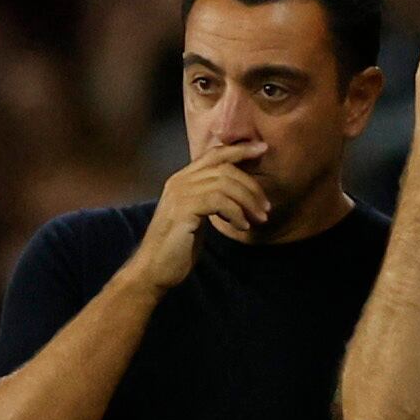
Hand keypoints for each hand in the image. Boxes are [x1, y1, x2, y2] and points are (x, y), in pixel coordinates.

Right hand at [130, 142, 271, 291]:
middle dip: (251, 185)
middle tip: (266, 208)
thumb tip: (238, 195)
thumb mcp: (198, 218)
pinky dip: (236, 212)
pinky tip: (242, 227)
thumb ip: (212, 201)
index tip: (263, 149)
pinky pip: (218, 200)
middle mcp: (180, 181)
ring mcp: (180, 194)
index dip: (240, 149)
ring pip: (224, 183)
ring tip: (259, 219)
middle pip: (225, 167)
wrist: (154, 270)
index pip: (215, 154)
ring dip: (248, 201)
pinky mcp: (184, 209)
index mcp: (183, 179)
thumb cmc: (178, 248)